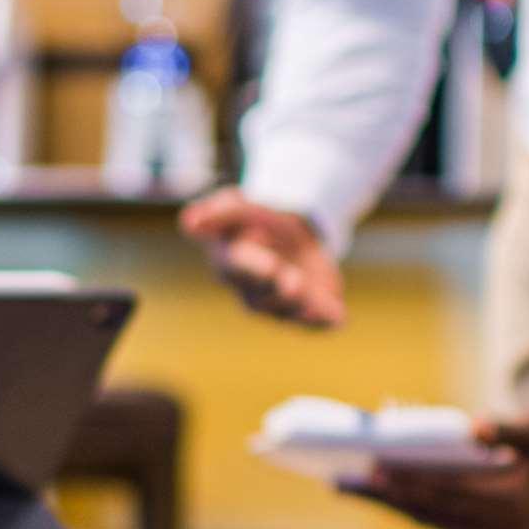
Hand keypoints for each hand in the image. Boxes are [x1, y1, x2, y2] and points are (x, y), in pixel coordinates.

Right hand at [180, 187, 347, 328]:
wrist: (283, 236)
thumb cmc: (251, 221)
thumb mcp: (235, 206)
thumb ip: (216, 212)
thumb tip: (189, 221)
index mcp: (232, 261)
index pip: (239, 265)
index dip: (255, 267)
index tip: (272, 266)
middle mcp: (251, 289)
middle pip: (264, 294)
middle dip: (280, 290)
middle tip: (294, 282)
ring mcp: (276, 303)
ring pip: (288, 310)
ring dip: (306, 307)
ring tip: (324, 304)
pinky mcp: (302, 310)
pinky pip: (312, 322)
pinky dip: (324, 321)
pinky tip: (338, 318)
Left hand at [342, 412, 528, 528]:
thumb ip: (506, 429)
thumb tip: (469, 427)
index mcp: (517, 503)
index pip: (449, 491)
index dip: (408, 479)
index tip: (372, 466)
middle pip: (432, 514)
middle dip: (384, 496)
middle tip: (341, 481)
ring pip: (436, 525)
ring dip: (396, 505)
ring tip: (355, 486)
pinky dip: (421, 510)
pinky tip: (392, 494)